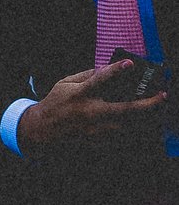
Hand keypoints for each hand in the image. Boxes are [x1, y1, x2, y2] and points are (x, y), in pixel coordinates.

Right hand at [17, 61, 168, 154]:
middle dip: (147, 104)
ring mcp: (95, 129)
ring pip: (129, 126)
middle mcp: (89, 112)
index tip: (130, 63)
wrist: (42, 130)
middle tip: (162, 97)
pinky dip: (134, 130)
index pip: (99, 80)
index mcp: (79, 94)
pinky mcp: (98, 141)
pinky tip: (143, 124)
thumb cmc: (56, 103)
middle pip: (125, 109)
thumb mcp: (65, 83)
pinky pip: (123, 136)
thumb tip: (110, 68)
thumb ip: (88, 75)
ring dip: (145, 118)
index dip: (115, 70)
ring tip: (156, 111)